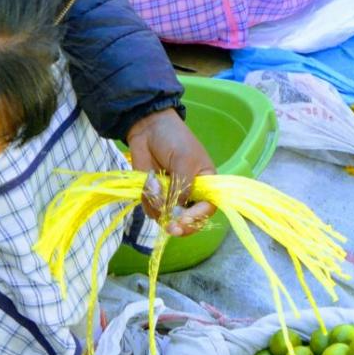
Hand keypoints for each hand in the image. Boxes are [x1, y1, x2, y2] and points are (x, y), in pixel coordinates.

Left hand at [127, 109, 214, 234]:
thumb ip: (183, 188)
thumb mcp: (184, 161)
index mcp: (205, 185)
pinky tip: (148, 179)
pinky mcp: (153, 196)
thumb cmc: (174, 140)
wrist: (148, 127)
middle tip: (169, 227)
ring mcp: (170, 197)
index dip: (196, 219)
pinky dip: (147, 198)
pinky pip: (149, 209)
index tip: (183, 221)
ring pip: (165, 217)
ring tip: (153, 180)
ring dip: (157, 204)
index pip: (206, 210)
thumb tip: (175, 213)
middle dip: (178, 224)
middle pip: (187, 221)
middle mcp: (189, 195)